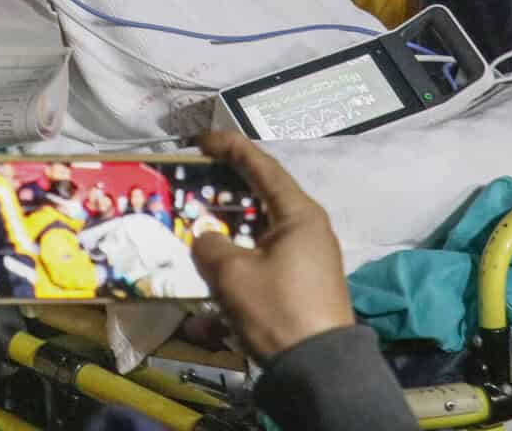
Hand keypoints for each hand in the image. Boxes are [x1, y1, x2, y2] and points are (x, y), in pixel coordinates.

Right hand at [191, 131, 352, 362]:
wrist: (318, 370)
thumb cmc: (277, 309)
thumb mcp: (232, 273)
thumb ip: (210, 245)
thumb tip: (207, 241)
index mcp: (298, 214)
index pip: (261, 166)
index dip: (229, 148)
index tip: (201, 140)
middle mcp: (307, 230)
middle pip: (260, 198)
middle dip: (224, 193)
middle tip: (193, 186)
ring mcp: (307, 259)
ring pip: (258, 234)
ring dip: (227, 234)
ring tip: (196, 233)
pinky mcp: (301, 286)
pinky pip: (262, 264)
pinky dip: (237, 267)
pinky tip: (211, 291)